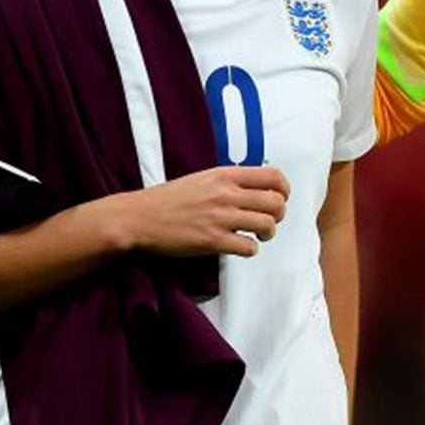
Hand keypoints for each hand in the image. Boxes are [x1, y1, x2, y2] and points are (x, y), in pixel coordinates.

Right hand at [118, 167, 290, 258]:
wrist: (140, 217)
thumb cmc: (169, 199)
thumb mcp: (202, 178)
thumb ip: (229, 181)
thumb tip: (256, 189)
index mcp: (224, 175)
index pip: (272, 176)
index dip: (284, 189)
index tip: (281, 198)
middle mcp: (225, 194)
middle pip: (276, 202)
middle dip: (279, 214)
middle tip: (269, 220)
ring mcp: (220, 217)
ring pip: (267, 225)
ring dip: (267, 233)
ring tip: (257, 235)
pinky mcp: (212, 241)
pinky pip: (249, 247)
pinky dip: (250, 249)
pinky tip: (240, 246)